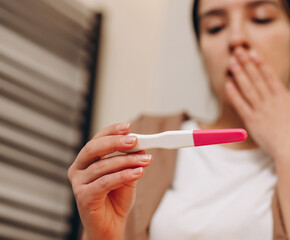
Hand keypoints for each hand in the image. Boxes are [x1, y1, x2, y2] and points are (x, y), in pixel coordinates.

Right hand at [68, 123, 152, 239]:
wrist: (110, 226)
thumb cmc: (116, 199)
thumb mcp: (127, 176)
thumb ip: (131, 162)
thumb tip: (141, 147)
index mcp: (87, 161)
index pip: (97, 140)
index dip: (111, 131)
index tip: (128, 127)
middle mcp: (78, 169)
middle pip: (94, 148)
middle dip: (116, 143)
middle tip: (135, 141)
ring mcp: (78, 183)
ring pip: (103, 166)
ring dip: (128, 161)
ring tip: (145, 160)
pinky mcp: (83, 197)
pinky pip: (105, 182)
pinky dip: (123, 176)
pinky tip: (138, 173)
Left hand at [225, 47, 289, 157]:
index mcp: (284, 98)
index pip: (270, 76)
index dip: (261, 63)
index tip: (253, 53)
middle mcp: (271, 101)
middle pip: (257, 78)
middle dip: (246, 63)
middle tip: (238, 50)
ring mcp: (261, 110)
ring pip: (247, 88)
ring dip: (239, 74)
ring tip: (231, 62)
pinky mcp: (253, 122)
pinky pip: (240, 105)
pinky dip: (234, 94)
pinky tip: (227, 84)